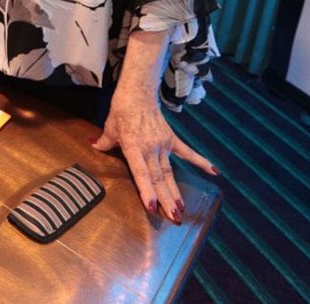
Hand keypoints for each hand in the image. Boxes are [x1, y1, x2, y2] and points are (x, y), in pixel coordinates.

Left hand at [91, 94, 217, 223]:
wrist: (138, 92)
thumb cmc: (121, 110)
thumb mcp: (109, 127)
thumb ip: (104, 142)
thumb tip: (94, 147)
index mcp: (133, 146)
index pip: (141, 173)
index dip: (147, 191)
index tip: (153, 207)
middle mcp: (150, 148)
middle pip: (159, 178)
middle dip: (166, 200)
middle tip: (174, 218)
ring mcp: (162, 144)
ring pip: (170, 172)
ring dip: (176, 191)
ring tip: (182, 209)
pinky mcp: (171, 138)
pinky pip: (187, 152)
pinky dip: (200, 162)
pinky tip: (214, 171)